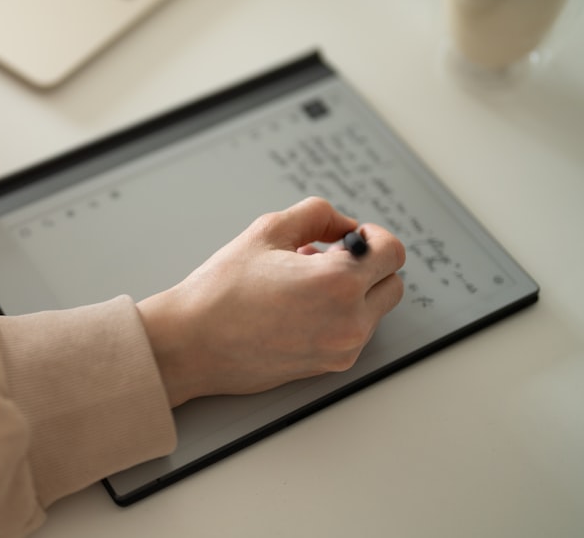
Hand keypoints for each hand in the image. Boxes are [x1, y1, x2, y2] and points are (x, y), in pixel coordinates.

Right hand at [137, 197, 405, 407]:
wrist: (191, 344)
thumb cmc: (220, 291)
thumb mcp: (267, 231)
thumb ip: (317, 215)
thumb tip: (344, 225)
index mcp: (338, 283)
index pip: (392, 253)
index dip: (373, 237)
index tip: (351, 237)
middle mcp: (349, 321)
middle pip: (392, 284)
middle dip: (367, 266)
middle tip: (327, 257)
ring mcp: (341, 349)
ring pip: (373, 311)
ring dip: (352, 291)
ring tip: (302, 282)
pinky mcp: (328, 367)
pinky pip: (352, 334)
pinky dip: (337, 316)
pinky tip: (298, 306)